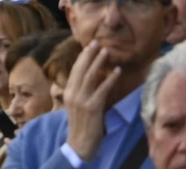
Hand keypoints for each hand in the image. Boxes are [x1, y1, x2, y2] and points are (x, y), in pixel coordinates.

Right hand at [62, 40, 121, 161]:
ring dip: (99, 62)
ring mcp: (82, 100)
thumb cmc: (80, 125)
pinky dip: (110, 79)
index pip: (75, 70)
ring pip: (91, 76)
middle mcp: (73, 93)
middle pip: (81, 69)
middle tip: (97, 42)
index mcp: (68, 92)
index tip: (89, 46)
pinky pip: (102, 89)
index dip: (83, 57)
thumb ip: (80, 92)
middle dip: (89, 54)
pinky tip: (117, 71)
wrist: (79, 144)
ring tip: (106, 51)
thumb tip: (90, 79)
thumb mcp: (76, 106)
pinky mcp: (93, 107)